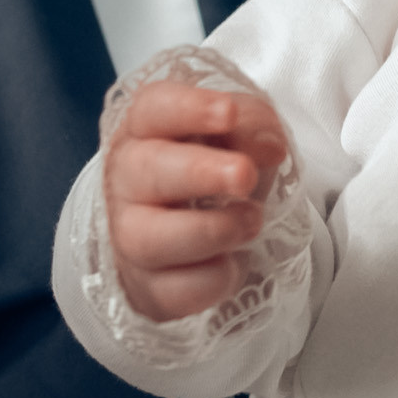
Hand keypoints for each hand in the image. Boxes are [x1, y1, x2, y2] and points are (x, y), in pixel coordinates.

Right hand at [104, 81, 290, 321]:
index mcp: (146, 131)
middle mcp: (127, 181)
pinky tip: (234, 262)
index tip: (228, 112)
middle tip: (245, 175)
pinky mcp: (148, 287)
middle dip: (199, 171)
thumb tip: (270, 147)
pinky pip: (174, 289)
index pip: (153, 108)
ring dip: (209, 230)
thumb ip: (254, 128)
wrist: (192, 242)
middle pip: (147, 170)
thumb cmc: (211, 175)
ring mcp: (130, 236)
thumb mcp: (237, 139)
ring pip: (148, 237)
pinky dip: (212, 278)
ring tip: (252, 221)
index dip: (188, 108)